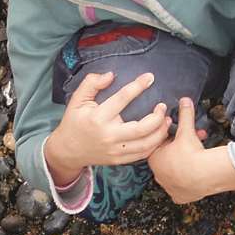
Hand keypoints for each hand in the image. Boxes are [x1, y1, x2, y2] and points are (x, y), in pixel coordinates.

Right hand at [45, 71, 171, 182]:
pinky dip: (154, 145)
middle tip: (163, 106)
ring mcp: (115, 150)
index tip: (149, 77)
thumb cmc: (74, 122)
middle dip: (157, 116)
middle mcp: (109, 135)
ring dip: (160, 131)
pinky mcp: (119, 160)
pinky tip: (158, 134)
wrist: (67, 150)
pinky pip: (142, 154)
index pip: (122, 99)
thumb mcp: (77, 100)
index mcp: (98, 118)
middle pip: (142, 127)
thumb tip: (110, 75)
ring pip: (146, 143)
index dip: (138, 86)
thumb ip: (91, 83)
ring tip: (167, 120)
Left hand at [149, 98, 234, 202]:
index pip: (159, 147)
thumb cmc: (190, 152)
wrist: (203, 175)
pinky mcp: (179, 197)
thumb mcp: (186, 130)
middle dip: (181, 151)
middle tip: (195, 145)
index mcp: (154, 158)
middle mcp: (158, 174)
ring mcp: (168, 187)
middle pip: (168, 160)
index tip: (183, 136)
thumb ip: (184, 115)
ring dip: (186, 166)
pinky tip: (196, 177)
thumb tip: (185, 100)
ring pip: (175, 174)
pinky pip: (182, 190)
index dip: (172, 139)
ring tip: (200, 159)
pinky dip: (188, 184)